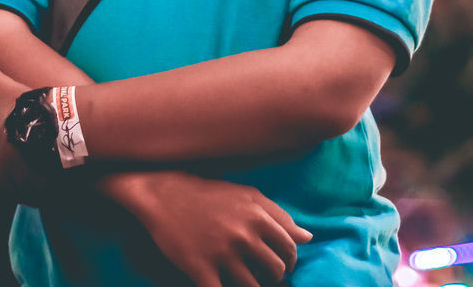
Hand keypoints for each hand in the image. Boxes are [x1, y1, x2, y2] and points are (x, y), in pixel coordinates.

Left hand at [0, 45, 50, 203]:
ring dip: (33, 174)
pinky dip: (47, 183)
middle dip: (19, 163)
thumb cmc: (20, 108)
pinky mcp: (37, 195)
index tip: (20, 137)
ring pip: (24, 183)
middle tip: (36, 146)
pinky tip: (57, 167)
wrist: (48, 128)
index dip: (6, 146)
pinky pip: (41, 192)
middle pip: (7, 173)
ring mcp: (16, 189)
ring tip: (48, 156)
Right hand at [115, 169, 311, 286]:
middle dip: (274, 277)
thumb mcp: (247, 196)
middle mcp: (243, 235)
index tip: (281, 263)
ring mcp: (222, 254)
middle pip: (276, 271)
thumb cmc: (210, 194)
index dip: (289, 261)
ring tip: (245, 280)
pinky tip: (223, 285)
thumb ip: (278, 216)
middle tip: (264, 275)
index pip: (289, 249)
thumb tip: (307, 237)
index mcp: (257, 215)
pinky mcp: (201, 270)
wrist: (165, 194)